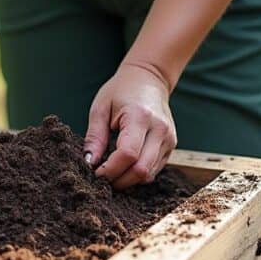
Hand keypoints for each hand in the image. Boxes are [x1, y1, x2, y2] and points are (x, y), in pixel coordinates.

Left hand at [84, 63, 176, 188]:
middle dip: (119, 180)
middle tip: (102, 179)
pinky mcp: (171, 146)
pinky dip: (138, 174)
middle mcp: (160, 129)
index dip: (110, 170)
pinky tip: (125, 166)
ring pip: (149, 174)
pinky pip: (154, 170)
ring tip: (112, 172)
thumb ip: (95, 137)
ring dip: (128, 179)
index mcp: (140, 117)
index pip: (128, 154)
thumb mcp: (101, 109)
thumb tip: (89, 163)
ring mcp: (169, 138)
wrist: (149, 79)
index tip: (95, 172)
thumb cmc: (121, 91)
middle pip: (141, 169)